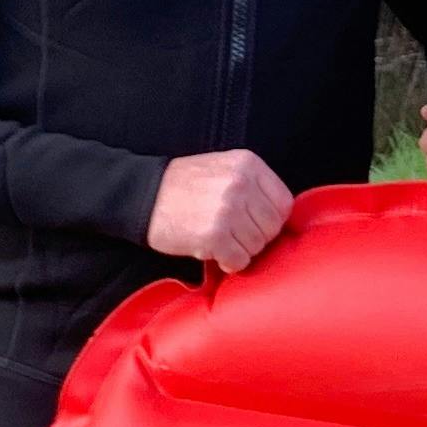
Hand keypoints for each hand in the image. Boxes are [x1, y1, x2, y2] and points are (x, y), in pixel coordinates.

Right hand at [147, 150, 293, 270]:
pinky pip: (239, 260)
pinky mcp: (213, 234)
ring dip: (240, 250)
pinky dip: (228, 262)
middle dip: (255, 237)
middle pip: (272, 227)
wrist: (142, 195)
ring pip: (257, 246)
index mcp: (248, 164)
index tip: (252, 224)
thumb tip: (281, 217)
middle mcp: (240, 184)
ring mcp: (227, 209)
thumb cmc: (183, 186)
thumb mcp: (223, 168)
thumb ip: (253, 185)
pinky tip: (213, 252)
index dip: (270, 220)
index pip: (284, 204)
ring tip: (219, 240)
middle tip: (232, 235)